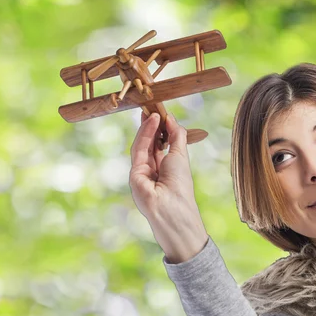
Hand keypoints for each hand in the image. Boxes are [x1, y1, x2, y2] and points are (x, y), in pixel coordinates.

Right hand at [129, 113, 208, 262]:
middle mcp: (151, 171)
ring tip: (154, 111)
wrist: (175, 210)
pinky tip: (153, 121)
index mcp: (164, 169)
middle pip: (148, 143)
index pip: (158, 144)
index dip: (159, 128)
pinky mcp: (134, 175)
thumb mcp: (181, 155)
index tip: (159, 111)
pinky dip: (145, 134)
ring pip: (142, 145)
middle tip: (151, 105)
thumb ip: (176, 136)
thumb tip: (170, 118)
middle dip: (150, 124)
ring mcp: (141, 173)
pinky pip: (138, 150)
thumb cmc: (181, 187)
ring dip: (148, 126)